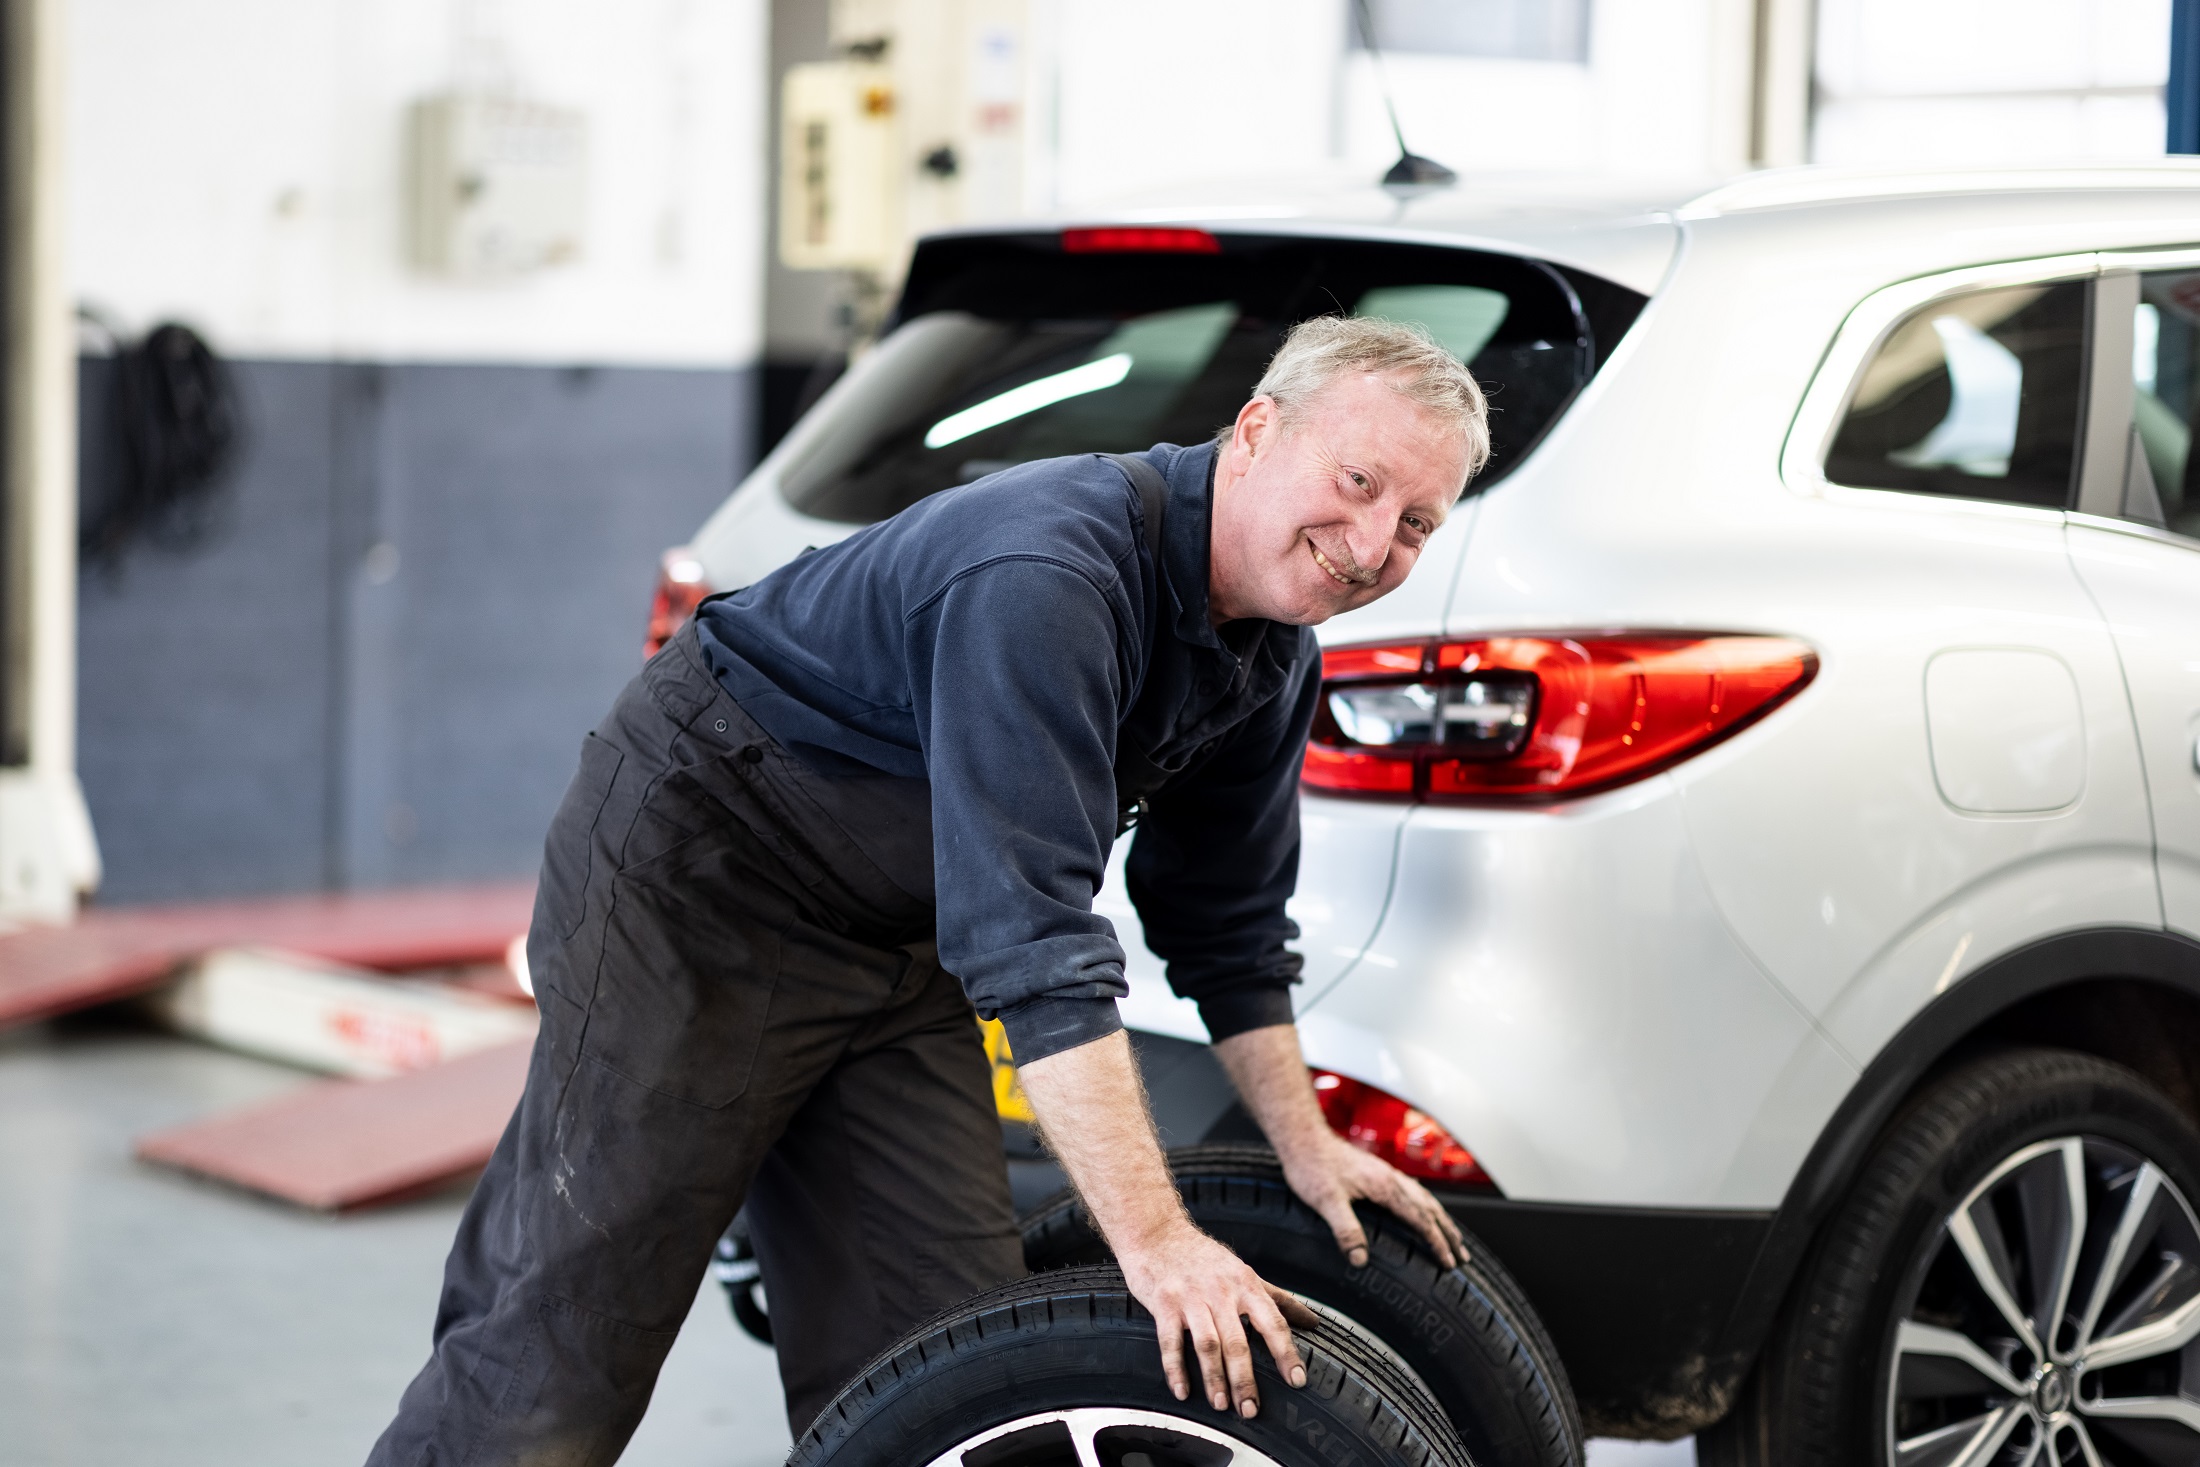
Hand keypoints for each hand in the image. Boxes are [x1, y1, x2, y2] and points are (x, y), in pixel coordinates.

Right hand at [1116, 1218, 1316, 1416]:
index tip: (1297, 1381)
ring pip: (1206, 1344)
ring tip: (1221, 1404)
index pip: (1272, 1323)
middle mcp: (1220, 1291)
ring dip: (1214, 1378)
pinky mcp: (1164, 1303)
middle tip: (1251, 1410)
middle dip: (1245, 1379)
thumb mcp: (1243, 1272)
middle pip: (1237, 1341)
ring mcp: (1190, 1297)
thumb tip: (1313, 1322)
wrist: (1157, 1233)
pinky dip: (1175, 1369)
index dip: (1286, 1353)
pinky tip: (1182, 1391)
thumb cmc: (1204, 1257)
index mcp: (1245, 1284)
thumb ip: (1278, 1298)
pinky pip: (1170, 1341)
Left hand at [1279, 1130, 1468, 1270]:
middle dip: (1448, 1234)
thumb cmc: (1312, 1167)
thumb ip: (1346, 1230)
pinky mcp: (1377, 1171)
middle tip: (1463, 1257)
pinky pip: (1412, 1190)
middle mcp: (1391, 1179)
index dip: (1437, 1243)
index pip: (1421, 1220)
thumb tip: (1360, 1261)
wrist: (1303, 1136)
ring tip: (1453, 1237)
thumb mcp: (1326, 1202)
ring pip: (1424, 1198)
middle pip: (1430, 1209)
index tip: (1449, 1264)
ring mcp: (1385, 1173)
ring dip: (1441, 1219)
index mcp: (1385, 1188)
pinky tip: (1423, 1207)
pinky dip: (1426, 1204)